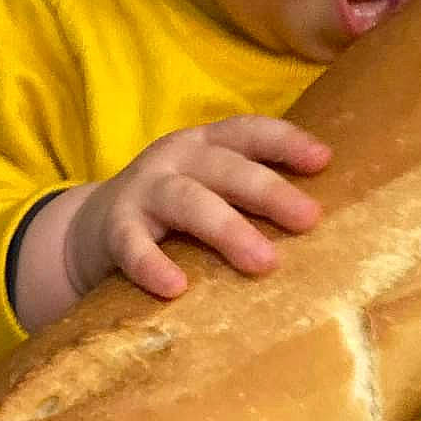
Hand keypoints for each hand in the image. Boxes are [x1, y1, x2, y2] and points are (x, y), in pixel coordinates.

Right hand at [66, 117, 330, 301]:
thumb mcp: (212, 187)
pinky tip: (176, 288)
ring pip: (189, 202)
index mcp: (207, 144)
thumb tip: (327, 226)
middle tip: (310, 219)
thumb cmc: (177, 212)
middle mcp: (177, 158)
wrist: (93, 229)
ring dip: (227, 230)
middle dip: (270, 192)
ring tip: (264, 263)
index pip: (249, 132)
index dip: (286, 141)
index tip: (323, 161)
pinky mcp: (114, 228)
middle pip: (227, 168)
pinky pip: (133, 245)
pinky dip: (152, 264)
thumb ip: (252, 195)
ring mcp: (143, 190)